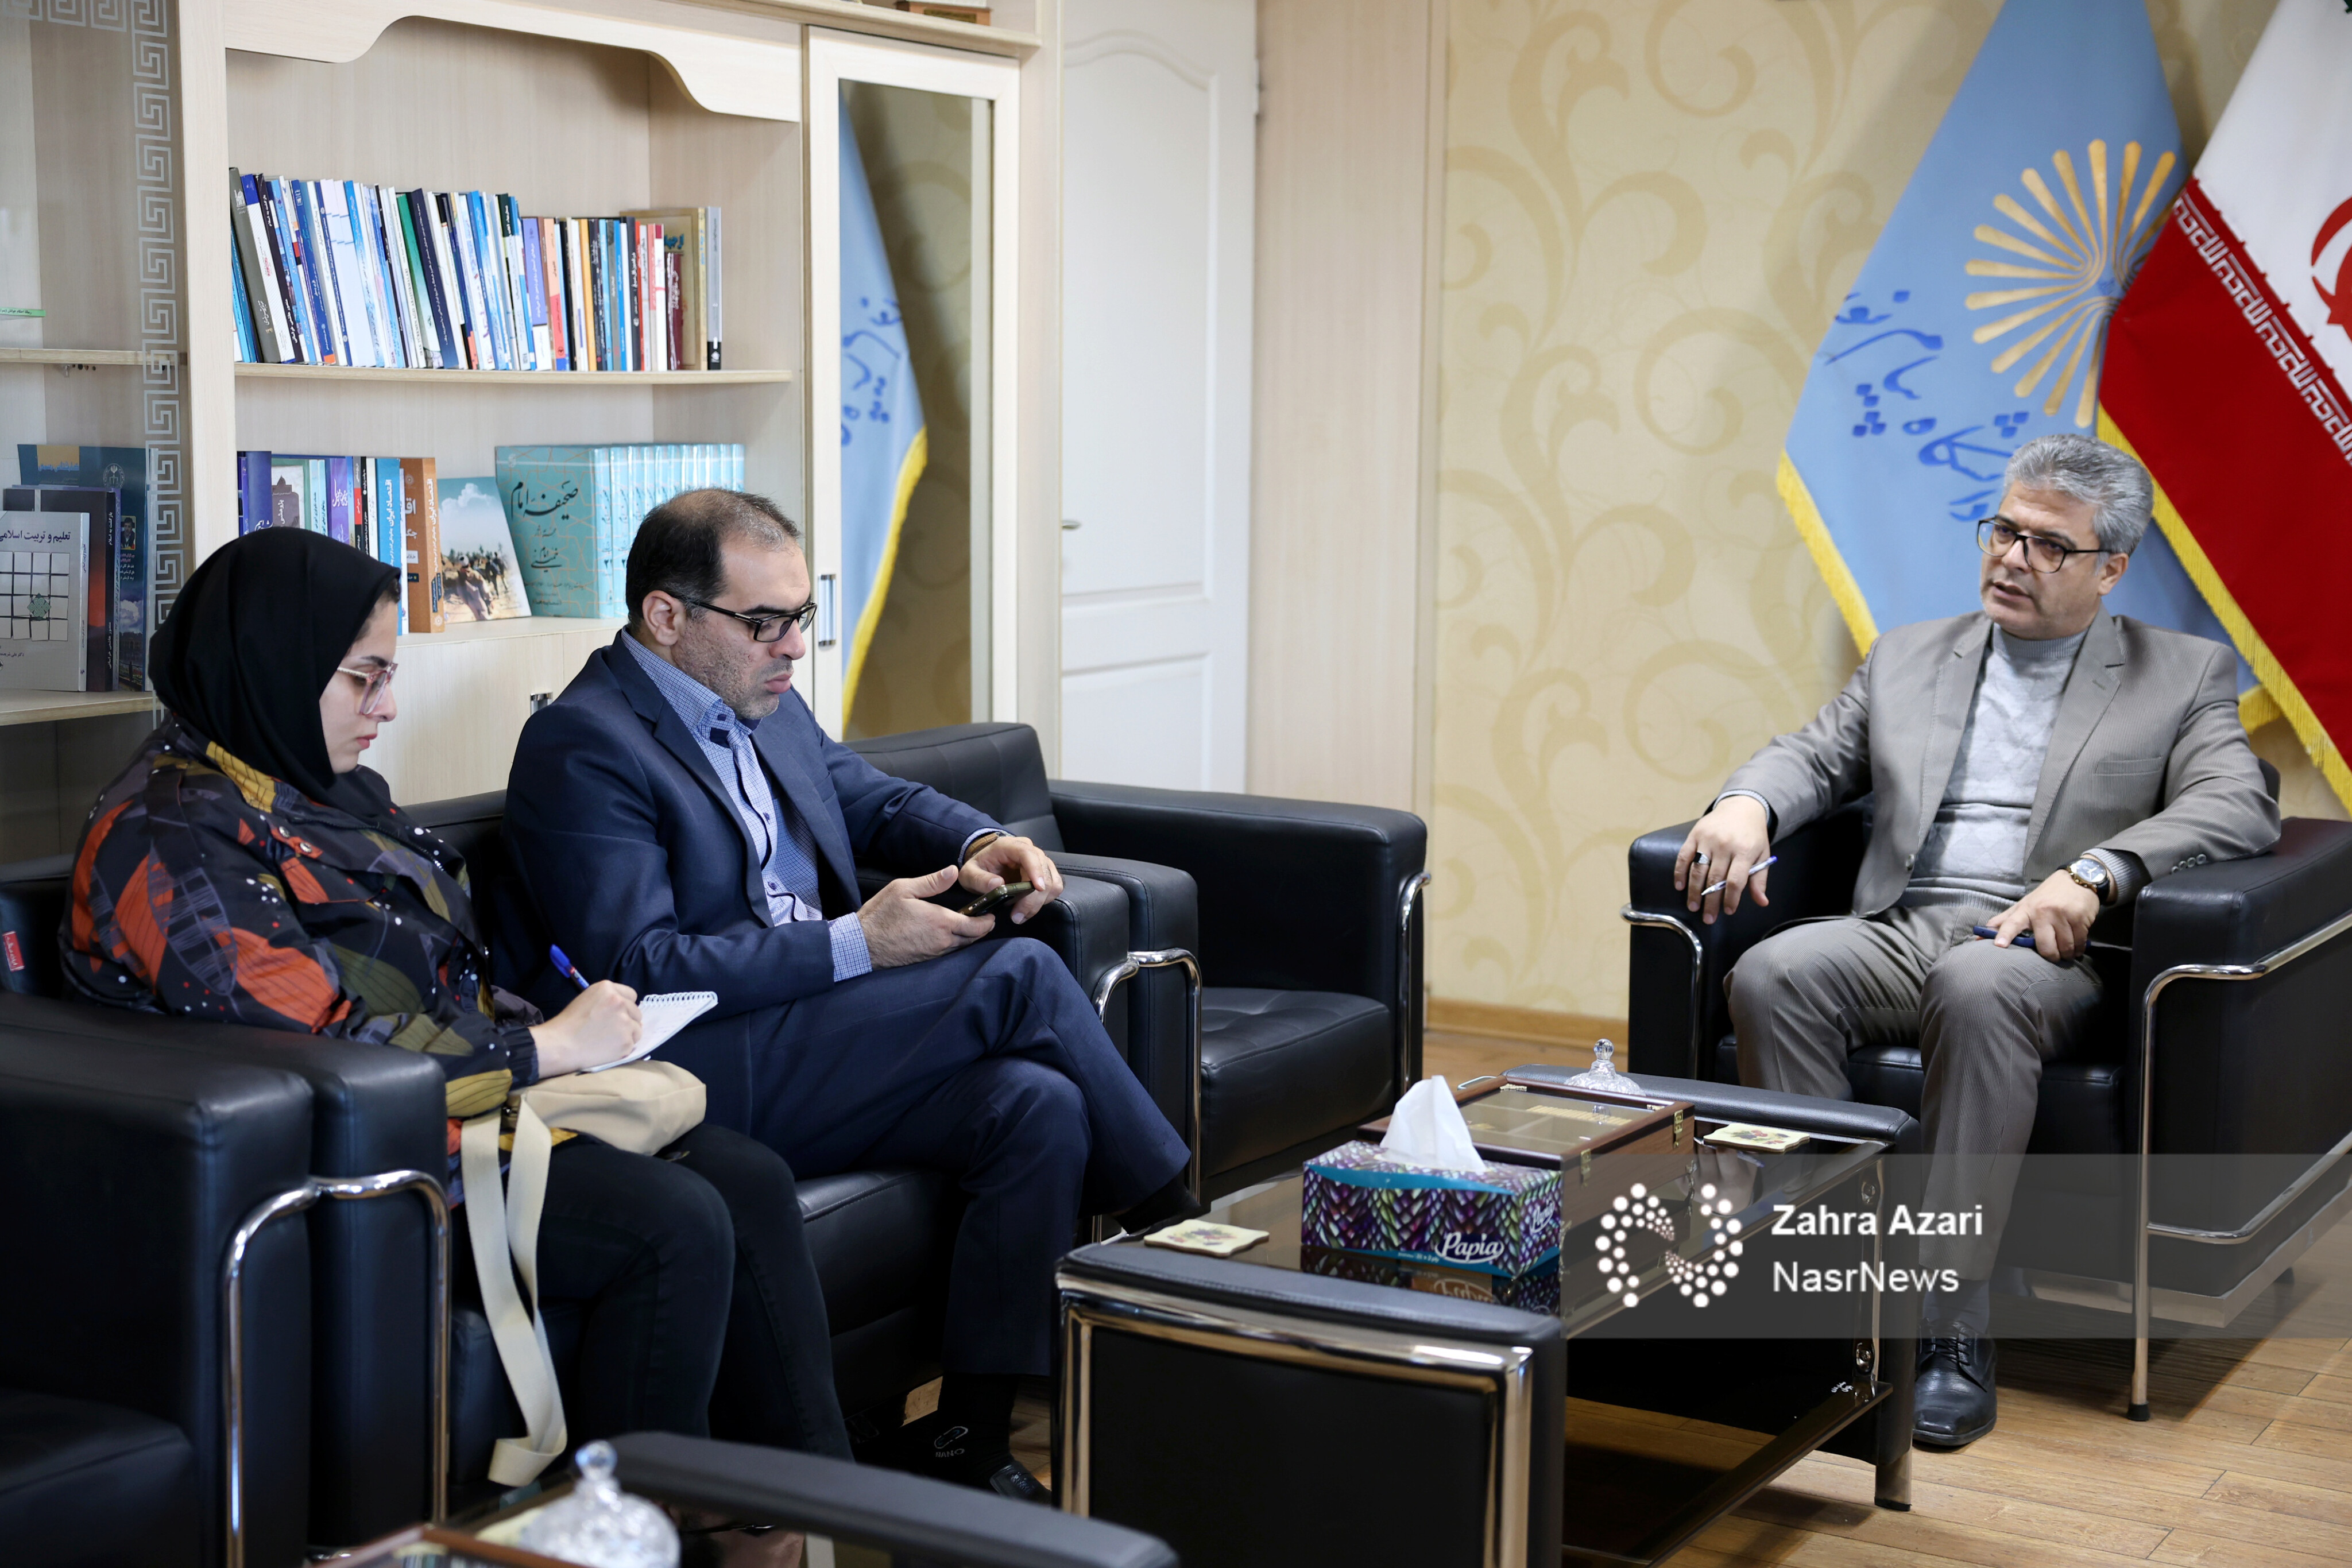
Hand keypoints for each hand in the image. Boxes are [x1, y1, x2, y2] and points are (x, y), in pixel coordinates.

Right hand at [530, 980, 641, 1075]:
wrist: (560, 1045)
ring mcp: (625, 1022)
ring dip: (627, 1035)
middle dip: (628, 1020)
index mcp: (608, 988)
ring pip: (637, 1029)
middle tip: (610, 1030)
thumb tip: (624, 1008)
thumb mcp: (587, 999)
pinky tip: (607, 1049)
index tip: (616, 1014)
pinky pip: (632, 1044)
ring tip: (608, 1040)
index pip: (631, 995)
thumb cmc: (569, 1023)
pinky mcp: (627, 1040)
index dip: (625, 1006)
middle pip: (636, 1012)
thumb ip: (607, 999)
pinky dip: (622, 1048)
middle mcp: (619, 1002)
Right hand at [862, 865, 992, 967]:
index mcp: (941, 922)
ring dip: (969, 937)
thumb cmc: (881, 914)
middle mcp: (942, 941)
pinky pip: (948, 953)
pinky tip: (951, 935)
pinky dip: (956, 944)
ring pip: (961, 947)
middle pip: (972, 938)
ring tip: (971, 926)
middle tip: (985, 919)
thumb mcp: (904, 889)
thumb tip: (954, 871)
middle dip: (982, 929)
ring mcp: (934, 953)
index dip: (987, 920)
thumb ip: (932, 882)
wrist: (862, 944)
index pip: (976, 925)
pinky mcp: (925, 960)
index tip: (991, 913)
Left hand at [958, 832, 1062, 924]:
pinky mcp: (1045, 872)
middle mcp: (1029, 850)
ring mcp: (1039, 861)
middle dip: (1033, 898)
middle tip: (1017, 916)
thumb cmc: (979, 867)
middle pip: (1043, 872)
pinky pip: (1054, 886)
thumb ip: (980, 879)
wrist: (986, 865)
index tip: (1038, 888)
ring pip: (1052, 881)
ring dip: (1040, 901)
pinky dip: (1045, 900)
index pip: (1028, 854)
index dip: (1035, 870)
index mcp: (1010, 846)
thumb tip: (997, 884)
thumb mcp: (970, 874)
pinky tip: (1029, 908)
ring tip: (1021, 914)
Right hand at [1675, 796, 1772, 924]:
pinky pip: (1684, 856)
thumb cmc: (1753, 835)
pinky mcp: (1695, 834)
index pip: (1736, 880)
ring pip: (1698, 869)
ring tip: (1693, 907)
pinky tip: (1680, 886)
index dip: (1730, 898)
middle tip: (1708, 918)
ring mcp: (1708, 839)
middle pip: (1715, 878)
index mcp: (1745, 851)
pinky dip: (1680, 872)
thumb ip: (1760, 879)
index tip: (1728, 911)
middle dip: (1710, 901)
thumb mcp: (1762, 854)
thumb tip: (1762, 902)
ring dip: (1694, 891)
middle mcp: (1725, 845)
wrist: (1741, 806)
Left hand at [1987, 871, 2100, 961]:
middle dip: (2051, 956)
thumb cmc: (2047, 896)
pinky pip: (2079, 943)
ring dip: (2067, 954)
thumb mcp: (2024, 905)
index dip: (2005, 934)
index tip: (1999, 945)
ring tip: (2067, 952)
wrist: (2077, 879)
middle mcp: (2043, 912)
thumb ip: (2004, 921)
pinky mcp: (2079, 918)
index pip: (2012, 923)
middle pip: (2044, 946)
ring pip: (2064, 947)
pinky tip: (2077, 948)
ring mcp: (2062, 915)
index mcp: (2026, 909)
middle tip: (2054, 956)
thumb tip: (1979, 936)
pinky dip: (2079, 949)